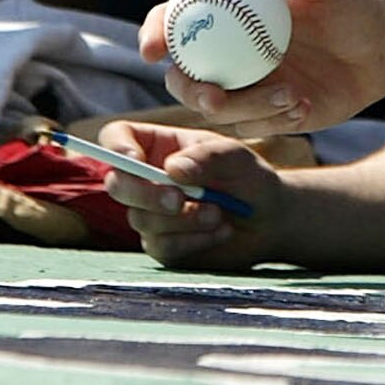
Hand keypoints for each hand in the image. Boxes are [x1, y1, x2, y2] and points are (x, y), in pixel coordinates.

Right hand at [95, 119, 289, 270]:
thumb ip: (208, 156)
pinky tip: (220, 231)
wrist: (269, 220)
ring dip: (183, 219)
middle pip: (117, 184)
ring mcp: (151, 214)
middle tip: (179, 199)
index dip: (116, 147)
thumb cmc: (250, 178)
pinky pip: (162, 246)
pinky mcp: (162, 244)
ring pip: (141, 219)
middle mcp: (147, 180)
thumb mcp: (237, 157)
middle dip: (146, 194)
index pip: (117, 137)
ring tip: (219, 213)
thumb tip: (171, 169)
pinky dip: (193, 239)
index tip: (134, 160)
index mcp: (159, 146)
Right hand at [138, 0, 384, 135]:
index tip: (156, 48)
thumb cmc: (351, 1)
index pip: (174, 19)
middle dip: (189, 90)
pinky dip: (273, 121)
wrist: (380, 44)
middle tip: (215, 96)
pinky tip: (305, 106)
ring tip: (292, 94)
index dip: (154, 32)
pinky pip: (252, 128)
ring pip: (217, 111)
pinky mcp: (263, 116)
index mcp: (225, 14)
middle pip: (182, 77)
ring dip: (246, 108)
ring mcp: (241, 88)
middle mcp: (224, 53)